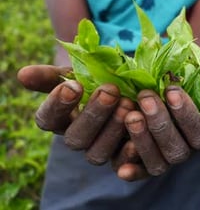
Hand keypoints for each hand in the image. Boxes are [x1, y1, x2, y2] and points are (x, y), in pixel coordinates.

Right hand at [17, 65, 132, 164]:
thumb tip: (23, 74)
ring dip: (112, 129)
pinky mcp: (122, 160)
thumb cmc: (101, 82)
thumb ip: (52, 75)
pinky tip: (135, 139)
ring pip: (96, 153)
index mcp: (61, 119)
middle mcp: (77, 139)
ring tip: (128, 104)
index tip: (73, 86)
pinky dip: (128, 154)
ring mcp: (99, 152)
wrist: (135, 91)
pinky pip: (121, 164)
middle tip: (111, 91)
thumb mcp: (79, 74)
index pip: (48, 119)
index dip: (58, 105)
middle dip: (93, 114)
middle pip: (75, 138)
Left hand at [111, 86, 199, 180]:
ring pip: (158, 163)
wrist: (146, 100)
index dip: (187, 114)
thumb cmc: (171, 93)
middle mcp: (184, 152)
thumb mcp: (189, 89)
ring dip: (144, 140)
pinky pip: (139, 174)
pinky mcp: (142, 169)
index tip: (171, 90)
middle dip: (161, 122)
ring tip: (131, 116)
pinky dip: (133, 172)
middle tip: (146, 97)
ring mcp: (163, 162)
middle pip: (178, 150)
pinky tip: (122, 170)